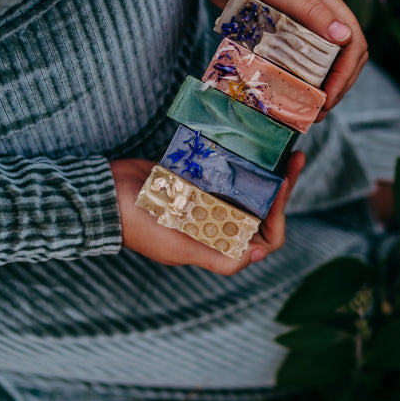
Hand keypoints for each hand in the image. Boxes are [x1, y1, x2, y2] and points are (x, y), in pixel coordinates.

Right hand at [111, 152, 305, 274]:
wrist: (104, 196)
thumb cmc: (139, 227)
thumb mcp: (178, 247)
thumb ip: (217, 257)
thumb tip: (258, 256)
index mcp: (219, 245)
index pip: (265, 239)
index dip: (279, 217)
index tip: (281, 187)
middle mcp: (220, 225)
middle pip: (264, 210)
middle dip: (282, 186)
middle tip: (295, 158)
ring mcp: (211, 202)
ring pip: (251, 189)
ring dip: (269, 170)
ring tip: (284, 147)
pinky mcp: (200, 180)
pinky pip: (230, 172)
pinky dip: (244, 160)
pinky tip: (257, 143)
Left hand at [195, 0, 367, 119]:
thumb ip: (307, 8)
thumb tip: (345, 36)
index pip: (353, 41)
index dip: (347, 73)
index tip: (329, 97)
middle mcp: (317, 10)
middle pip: (344, 56)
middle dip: (336, 87)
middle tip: (318, 112)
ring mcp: (299, 20)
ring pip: (322, 60)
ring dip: (318, 87)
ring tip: (304, 110)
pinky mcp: (280, 29)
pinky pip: (297, 59)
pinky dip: (296, 78)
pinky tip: (285, 93)